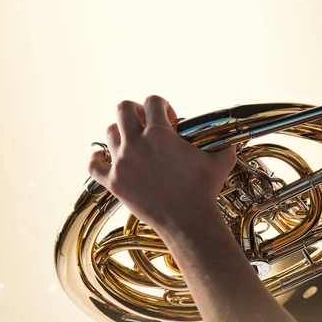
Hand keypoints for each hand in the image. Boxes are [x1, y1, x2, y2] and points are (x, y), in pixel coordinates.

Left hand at [88, 95, 236, 231]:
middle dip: (136, 111)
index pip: (153, 101)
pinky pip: (94, 164)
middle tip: (146, 123)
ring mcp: (122, 163)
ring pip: (109, 133)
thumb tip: (227, 137)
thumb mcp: (222, 160)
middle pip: (123, 109)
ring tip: (133, 143)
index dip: (163, 106)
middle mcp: (136, 144)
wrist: (187, 221)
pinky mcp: (114, 182)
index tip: (171, 119)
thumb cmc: (204, 190)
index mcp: (160, 134)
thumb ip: (223, 142)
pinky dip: (97, 158)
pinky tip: (104, 157)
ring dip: (121, 133)